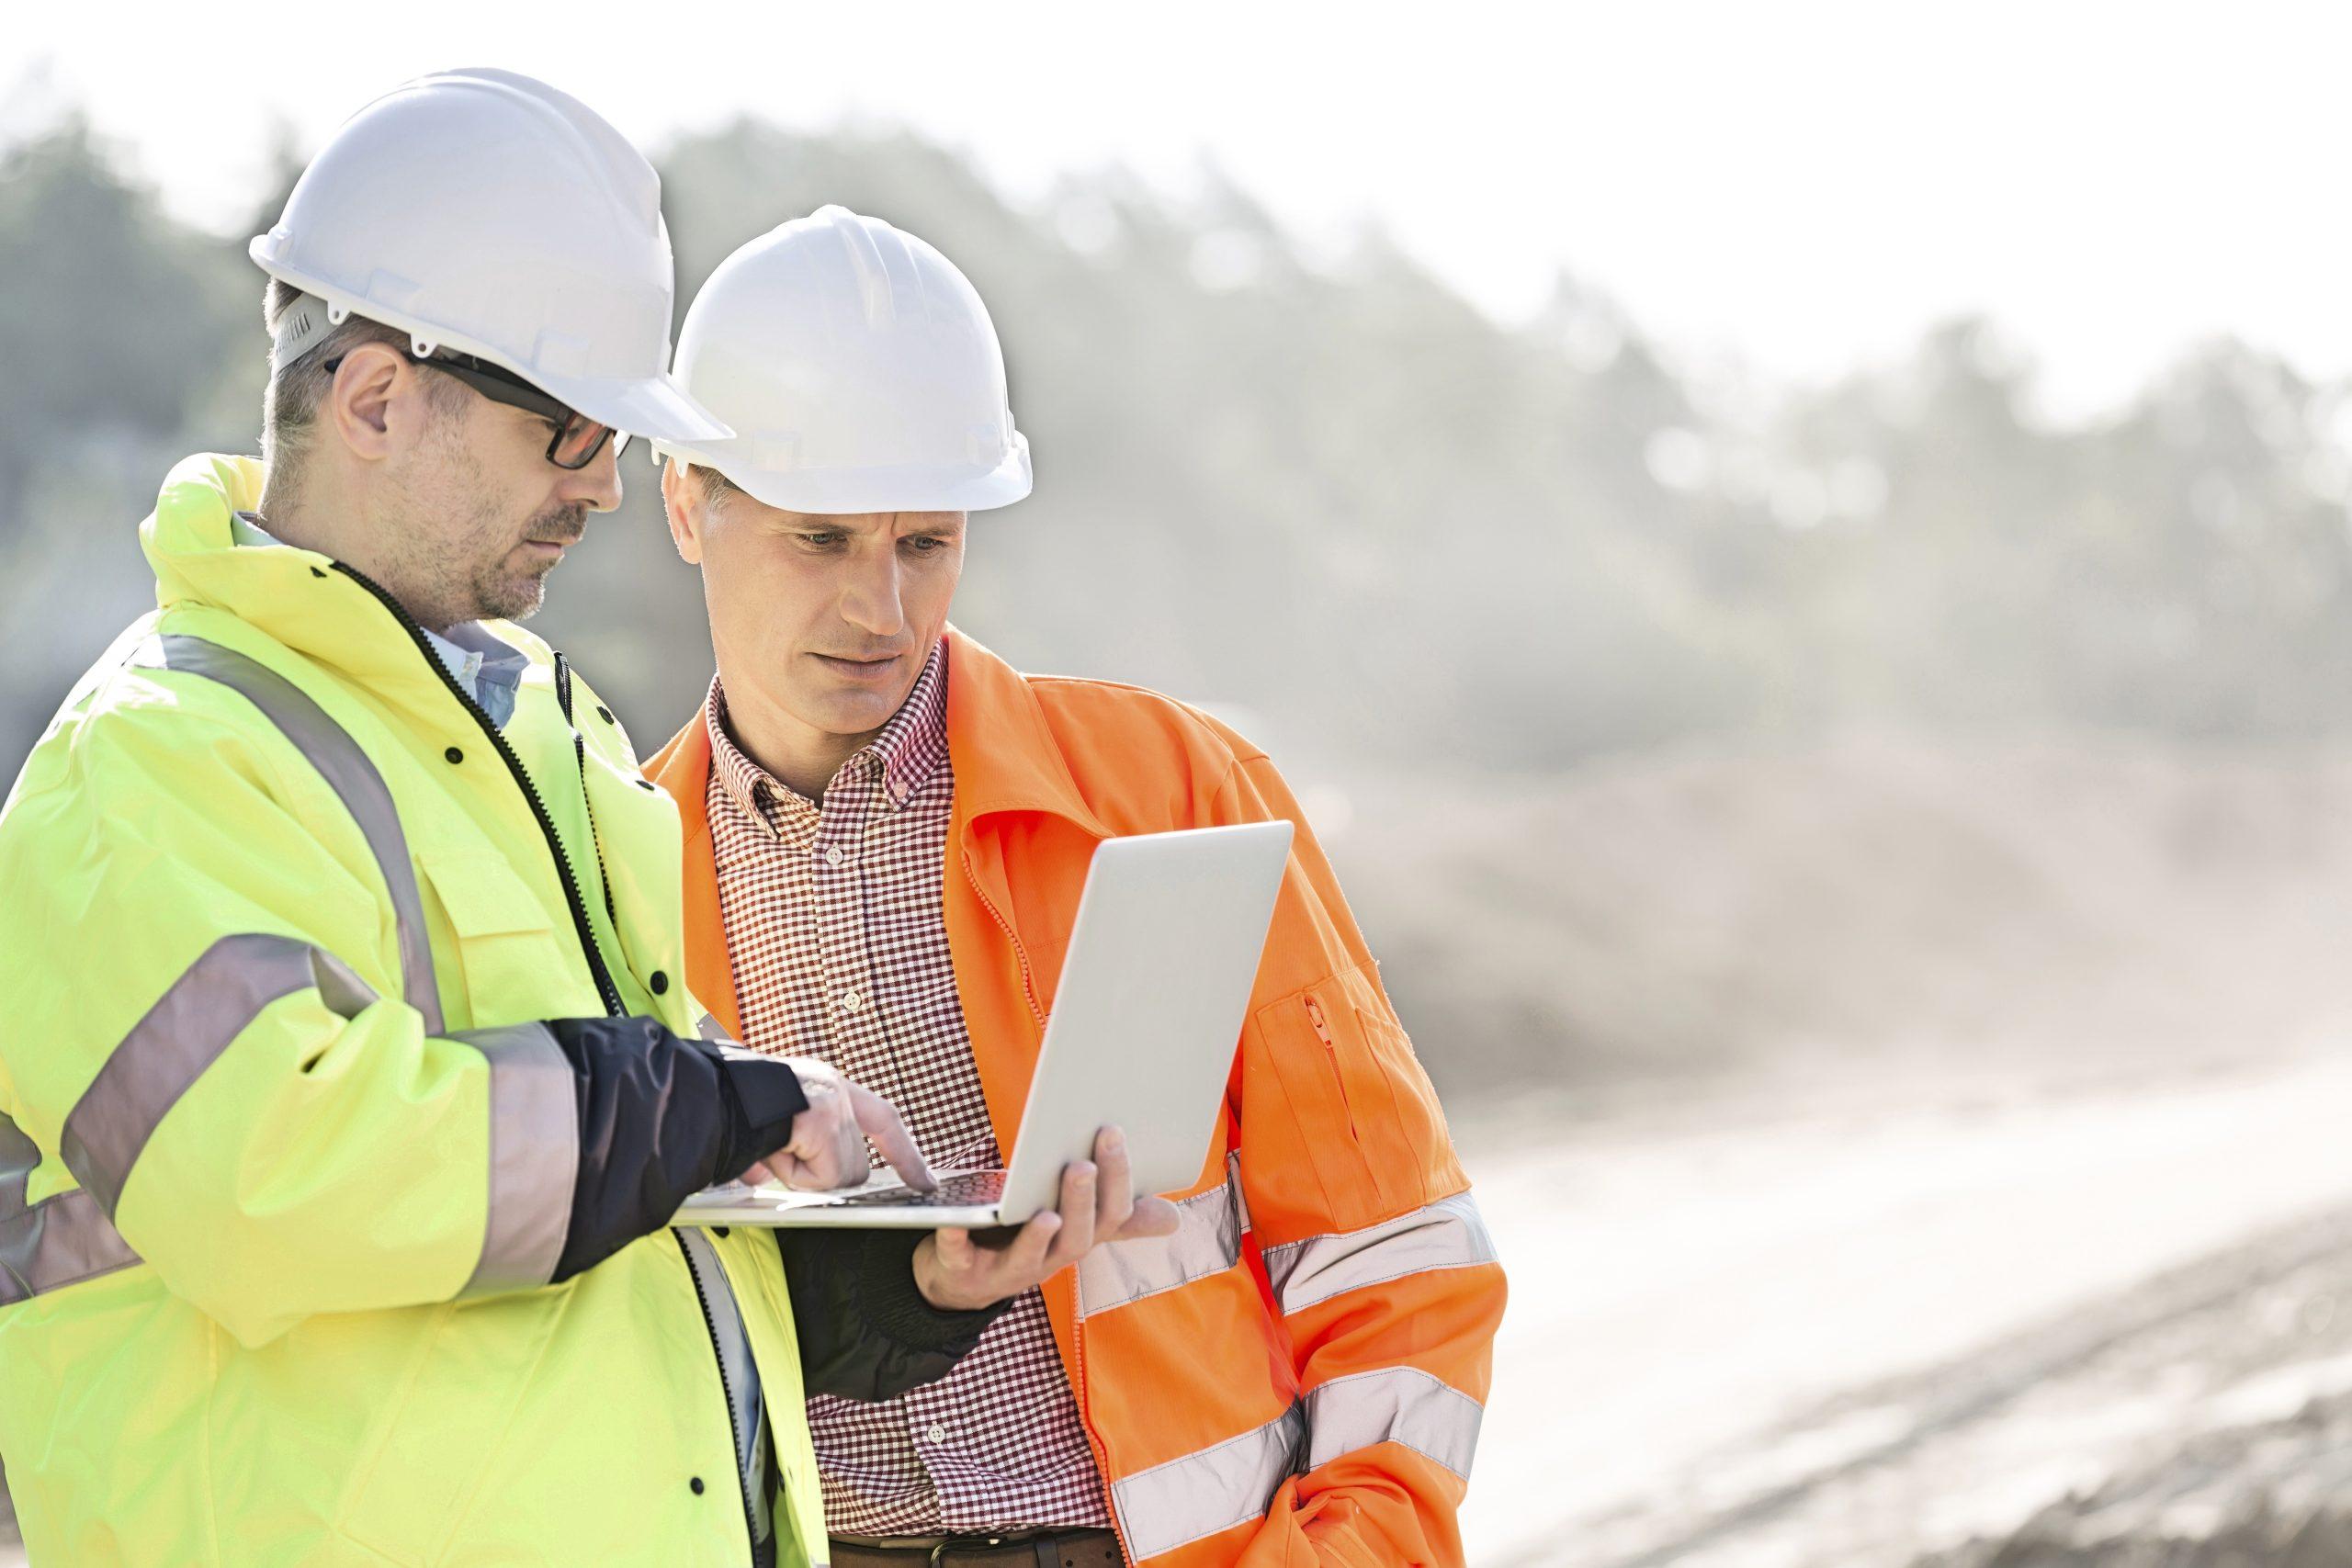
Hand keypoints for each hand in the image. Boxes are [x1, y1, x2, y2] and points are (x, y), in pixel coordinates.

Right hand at [738, 1058, 935, 1193]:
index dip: (904, 1152)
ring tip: (772, 1148)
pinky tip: (773, 1152)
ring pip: (838, 1176)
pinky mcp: (822, 1125)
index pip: (884, 1119)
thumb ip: (785, 1150)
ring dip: (802, 1176)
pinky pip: (820, 1177)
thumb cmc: (729, 1108)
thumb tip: (763, 1175)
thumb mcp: (770, 1125)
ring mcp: (834, 1107)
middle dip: (823, 1176)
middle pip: (856, 1165)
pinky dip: (793, 1176)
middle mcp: (838, 1090)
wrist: (706, 1095)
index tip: (926, 1180)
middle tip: (783, 1155)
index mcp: (828, 1084)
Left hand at [911, 1126, 1181, 1310]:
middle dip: (1081, 1202)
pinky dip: (957, 1241)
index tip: (1112, 1132)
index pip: (1111, 1216)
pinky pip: (961, 1259)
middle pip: (1076, 1239)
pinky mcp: (964, 1272)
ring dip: (1039, 1237)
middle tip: (1080, 1164)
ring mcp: (1008, 1271)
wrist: (963, 1279)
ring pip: (1031, 1259)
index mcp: (1078, 1239)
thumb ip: (1118, 1218)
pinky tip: (954, 1224)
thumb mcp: (1073, 1226)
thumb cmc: (1025, 1236)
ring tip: (1045, 1213)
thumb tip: (1174, 1218)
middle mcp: (1050, 1261)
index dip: (1116, 1179)